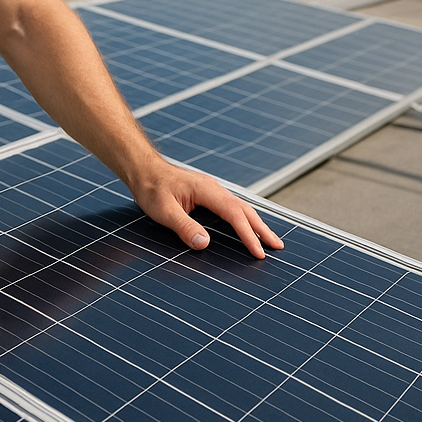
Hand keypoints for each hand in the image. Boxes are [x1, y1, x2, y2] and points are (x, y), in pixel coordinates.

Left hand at [130, 159, 283, 258]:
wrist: (143, 170)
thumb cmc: (151, 187)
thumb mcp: (163, 210)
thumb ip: (183, 226)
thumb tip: (204, 243)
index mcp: (207, 190)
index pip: (234, 214)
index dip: (248, 234)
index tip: (259, 252)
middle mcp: (213, 189)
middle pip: (244, 210)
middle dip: (262, 229)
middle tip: (278, 247)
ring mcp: (212, 191)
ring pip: (240, 208)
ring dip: (256, 224)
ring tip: (270, 240)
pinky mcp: (207, 195)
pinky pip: (231, 208)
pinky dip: (244, 219)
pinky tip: (246, 227)